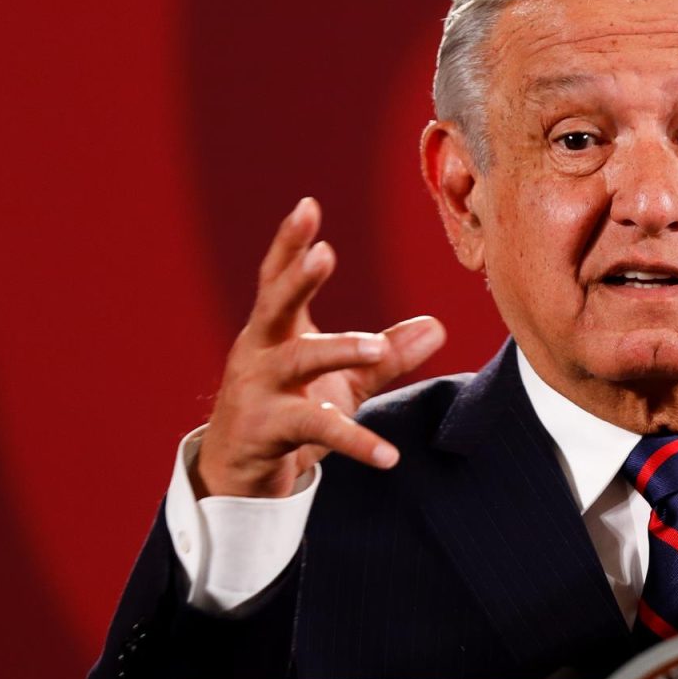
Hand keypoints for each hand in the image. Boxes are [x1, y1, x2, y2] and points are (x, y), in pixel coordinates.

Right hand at [194, 198, 445, 497]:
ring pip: (299, 361)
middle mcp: (261, 352)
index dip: (291, 243)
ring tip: (375, 347)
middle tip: (323, 254)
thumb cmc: (289, 412)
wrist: (239, 472)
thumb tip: (437, 327)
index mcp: (275, 330)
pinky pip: (318, 430)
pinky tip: (389, 456)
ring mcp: (260, 391)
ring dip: (338, 350)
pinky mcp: (268, 431)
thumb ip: (387, 355)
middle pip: (276, 307)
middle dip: (298, 280)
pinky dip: (356, 441)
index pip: (278, 278)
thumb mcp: (343, 381)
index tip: (307, 206)